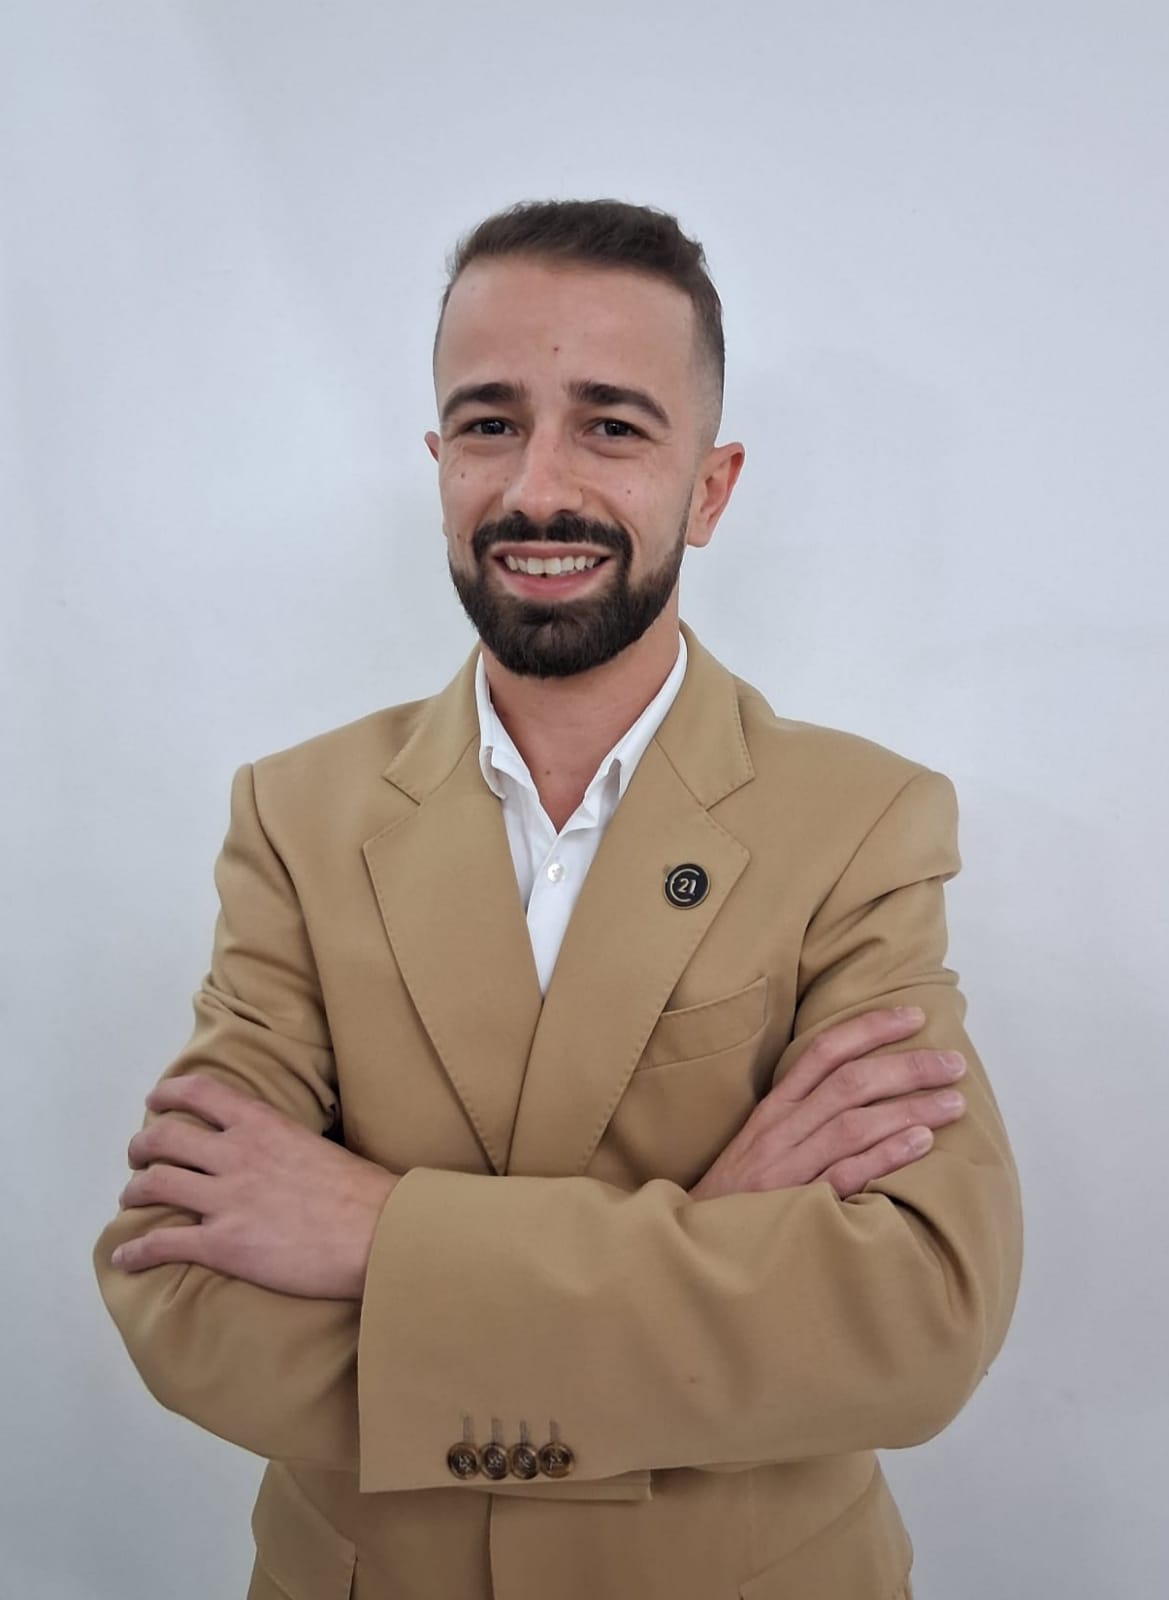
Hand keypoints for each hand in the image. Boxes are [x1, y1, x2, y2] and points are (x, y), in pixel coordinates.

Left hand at [110, 1075, 397, 1297]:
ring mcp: (226, 1199)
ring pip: (154, 1185)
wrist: (379, 1233)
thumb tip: (272, 1148)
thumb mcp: (316, 1143)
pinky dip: (135, 1251)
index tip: (155, 1100)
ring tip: (131, 1198)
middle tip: (139, 1157)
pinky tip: (124, 1258)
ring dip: (134, 1191)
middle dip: (141, 1146)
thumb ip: (282, 1141)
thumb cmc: (361, 1192)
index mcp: (262, 1124)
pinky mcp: (223, 1244)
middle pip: (164, 1137)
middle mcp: (235, 1154)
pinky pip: (162, 1243)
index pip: (199, 1093)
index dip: (168, 1094)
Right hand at [689, 1007, 965, 1201]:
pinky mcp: (796, 1204)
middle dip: (906, 1067)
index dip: (869, 1028)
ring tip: (954, 1103)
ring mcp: (788, 1165)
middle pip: (850, 1083)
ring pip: (854, 1124)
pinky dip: (886, 1155)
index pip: (823, 1051)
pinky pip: (846, 1173)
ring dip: (910, 1108)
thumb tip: (864, 1088)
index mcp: (775, 1107)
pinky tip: (922, 1143)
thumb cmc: (739, 1193)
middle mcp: (781, 1128)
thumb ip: (804, 1114)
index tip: (914, 1016)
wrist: (696, 1241)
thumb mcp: (762, 1141)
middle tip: (954, 1064)